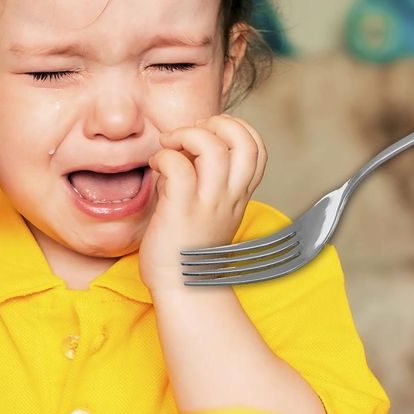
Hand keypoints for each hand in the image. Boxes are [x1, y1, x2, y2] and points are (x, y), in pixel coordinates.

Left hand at [141, 114, 266, 294]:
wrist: (183, 290)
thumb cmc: (189, 250)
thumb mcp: (212, 211)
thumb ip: (206, 181)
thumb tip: (182, 151)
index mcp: (239, 194)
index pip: (257, 145)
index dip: (235, 127)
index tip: (208, 134)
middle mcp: (229, 195)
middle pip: (243, 138)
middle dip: (216, 122)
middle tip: (188, 134)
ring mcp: (207, 203)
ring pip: (211, 146)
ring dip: (186, 134)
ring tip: (169, 146)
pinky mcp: (181, 210)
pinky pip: (177, 166)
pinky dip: (164, 157)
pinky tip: (155, 166)